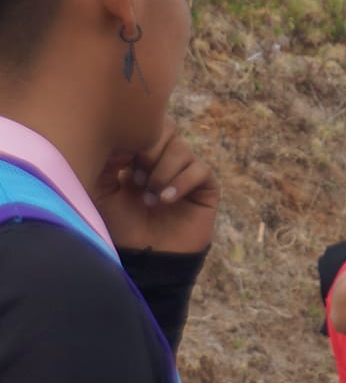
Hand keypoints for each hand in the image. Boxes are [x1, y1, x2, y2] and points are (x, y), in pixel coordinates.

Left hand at [94, 120, 218, 254]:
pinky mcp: (206, 187)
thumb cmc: (121, 227)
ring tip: (150, 197)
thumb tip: (121, 138)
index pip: (147, 125)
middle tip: (137, 177)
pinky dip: (181, 182)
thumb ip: (107, 162)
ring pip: (183, 150)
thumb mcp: (103, 192)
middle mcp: (165, 159)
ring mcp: (187, 172)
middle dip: (151, 150)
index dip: (136, 137)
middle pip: (169, 129)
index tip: (120, 162)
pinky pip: (199, 170)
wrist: (145, 257)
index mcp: (141, 155)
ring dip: (163, 173)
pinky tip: (166, 200)